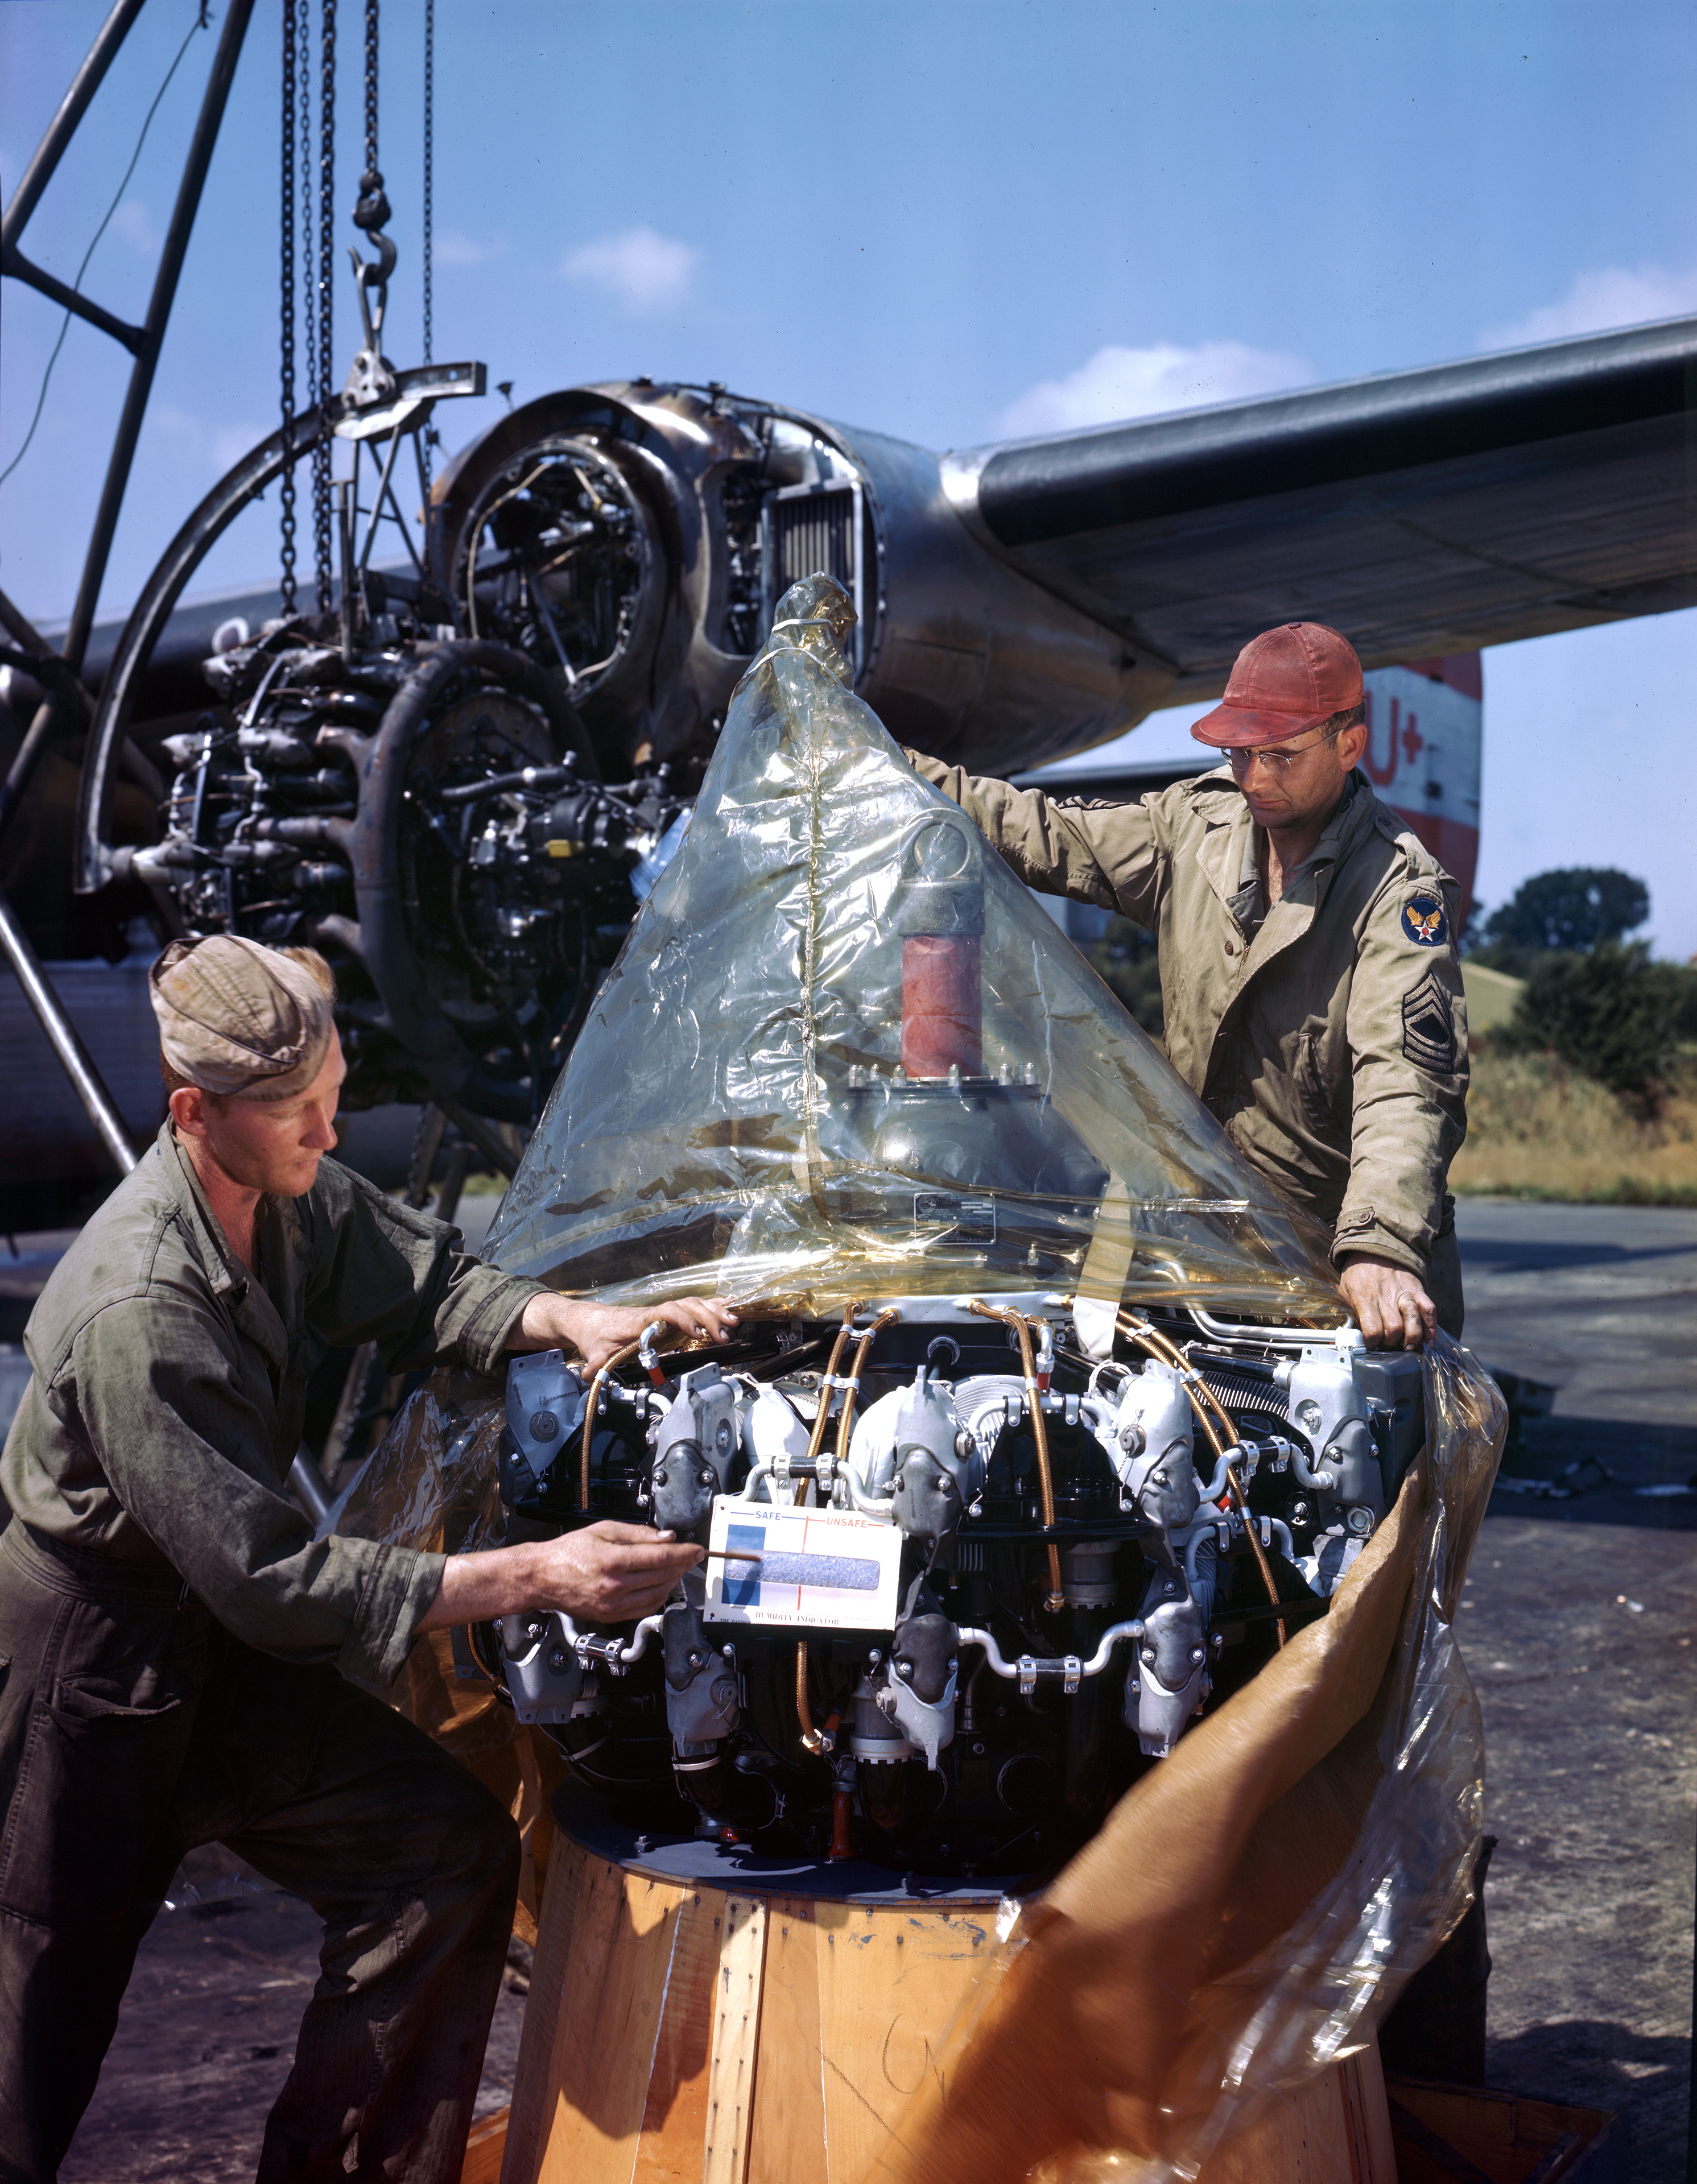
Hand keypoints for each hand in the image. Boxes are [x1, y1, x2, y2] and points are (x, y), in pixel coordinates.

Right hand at [419, 1522, 701, 1631]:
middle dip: (682, 1565)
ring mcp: (613, 1605)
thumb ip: (638, 1534)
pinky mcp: (611, 1617)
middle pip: (662, 1576)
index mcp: (613, 1560)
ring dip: (673, 1582)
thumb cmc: (569, 1551)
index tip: (698, 1549)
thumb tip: (667, 1537)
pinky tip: (662, 1585)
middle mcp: (615, 1586)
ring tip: (677, 1568)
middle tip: (691, 1556)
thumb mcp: (604, 1529)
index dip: (684, 1553)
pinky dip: (658, 1597)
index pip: (661, 1558)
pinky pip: (645, 1609)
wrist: (542, 1577)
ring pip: (657, 1595)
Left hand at [515, 1293, 738, 1373]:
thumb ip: (597, 1364)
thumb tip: (591, 1376)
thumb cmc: (594, 1334)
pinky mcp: (664, 1316)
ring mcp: (661, 1312)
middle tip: (724, 1335)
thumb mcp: (594, 1351)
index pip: (667, 1311)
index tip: (697, 1334)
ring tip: (733, 1322)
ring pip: (693, 1303)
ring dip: (714, 1311)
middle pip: (688, 1305)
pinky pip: (691, 1306)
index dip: (684, 1320)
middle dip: (709, 1317)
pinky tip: (728, 1305)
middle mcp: (654, 1312)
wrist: (587, 1320)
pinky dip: (711, 1305)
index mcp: (640, 1320)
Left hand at [1338, 1255, 1435, 1349]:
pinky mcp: (1417, 1289)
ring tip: (1408, 1347)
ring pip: (1412, 1320)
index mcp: (1365, 1297)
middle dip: (1391, 1343)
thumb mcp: (1345, 1289)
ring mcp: (1404, 1293)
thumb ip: (1349, 1310)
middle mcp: (1386, 1296)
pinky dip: (1432, 1327)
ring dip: (1412, 1338)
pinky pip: (1429, 1309)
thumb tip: (1349, 1334)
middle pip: (1394, 1329)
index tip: (1370, 1346)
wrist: (1374, 1247)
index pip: (1372, 1330)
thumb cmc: (1357, 1272)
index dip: (1372, 1343)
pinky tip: (1430, 1341)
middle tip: (1387, 1345)